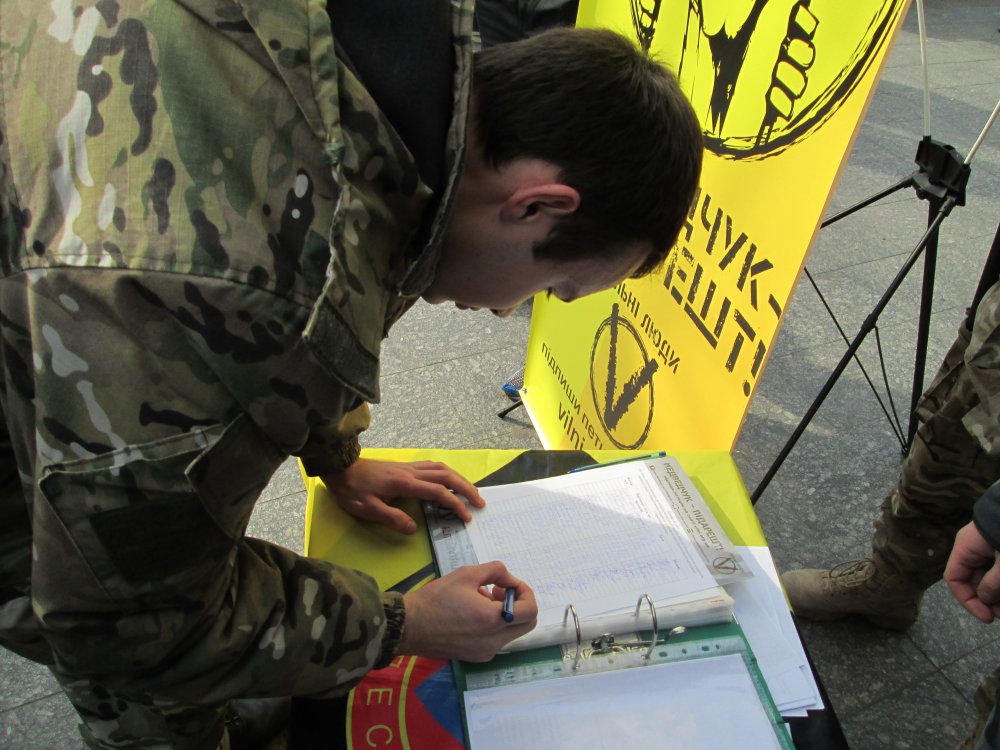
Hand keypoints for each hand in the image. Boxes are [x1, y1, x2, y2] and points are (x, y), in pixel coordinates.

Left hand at [320, 459, 484, 534]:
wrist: (340, 467)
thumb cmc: (352, 490)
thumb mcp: (368, 509)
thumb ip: (392, 518)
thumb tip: (413, 529)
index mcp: (404, 483)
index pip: (437, 492)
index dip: (454, 504)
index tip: (466, 516)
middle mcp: (410, 472)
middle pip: (446, 476)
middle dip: (466, 488)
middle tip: (480, 502)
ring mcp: (408, 466)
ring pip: (441, 468)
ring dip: (459, 478)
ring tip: (470, 490)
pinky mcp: (404, 466)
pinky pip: (432, 466)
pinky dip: (446, 472)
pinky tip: (448, 479)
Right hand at [399, 562, 537, 661]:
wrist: (409, 627)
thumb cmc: (435, 599)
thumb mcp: (466, 574)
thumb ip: (495, 571)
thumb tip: (509, 579)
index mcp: (492, 619)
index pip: (530, 610)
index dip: (525, 592)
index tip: (508, 584)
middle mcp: (494, 641)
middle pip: (527, 624)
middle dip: (519, 604)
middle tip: (498, 592)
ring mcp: (486, 652)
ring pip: (513, 632)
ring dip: (507, 614)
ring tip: (481, 600)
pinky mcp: (477, 657)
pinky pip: (498, 640)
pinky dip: (495, 626)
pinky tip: (473, 615)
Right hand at [944, 521, 999, 622]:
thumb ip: (992, 584)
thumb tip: (985, 599)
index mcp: (965, 549)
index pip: (954, 579)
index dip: (968, 601)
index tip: (987, 617)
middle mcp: (973, 549)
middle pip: (973, 581)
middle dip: (987, 600)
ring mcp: (988, 548)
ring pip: (987, 577)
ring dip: (996, 593)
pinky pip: (998, 570)